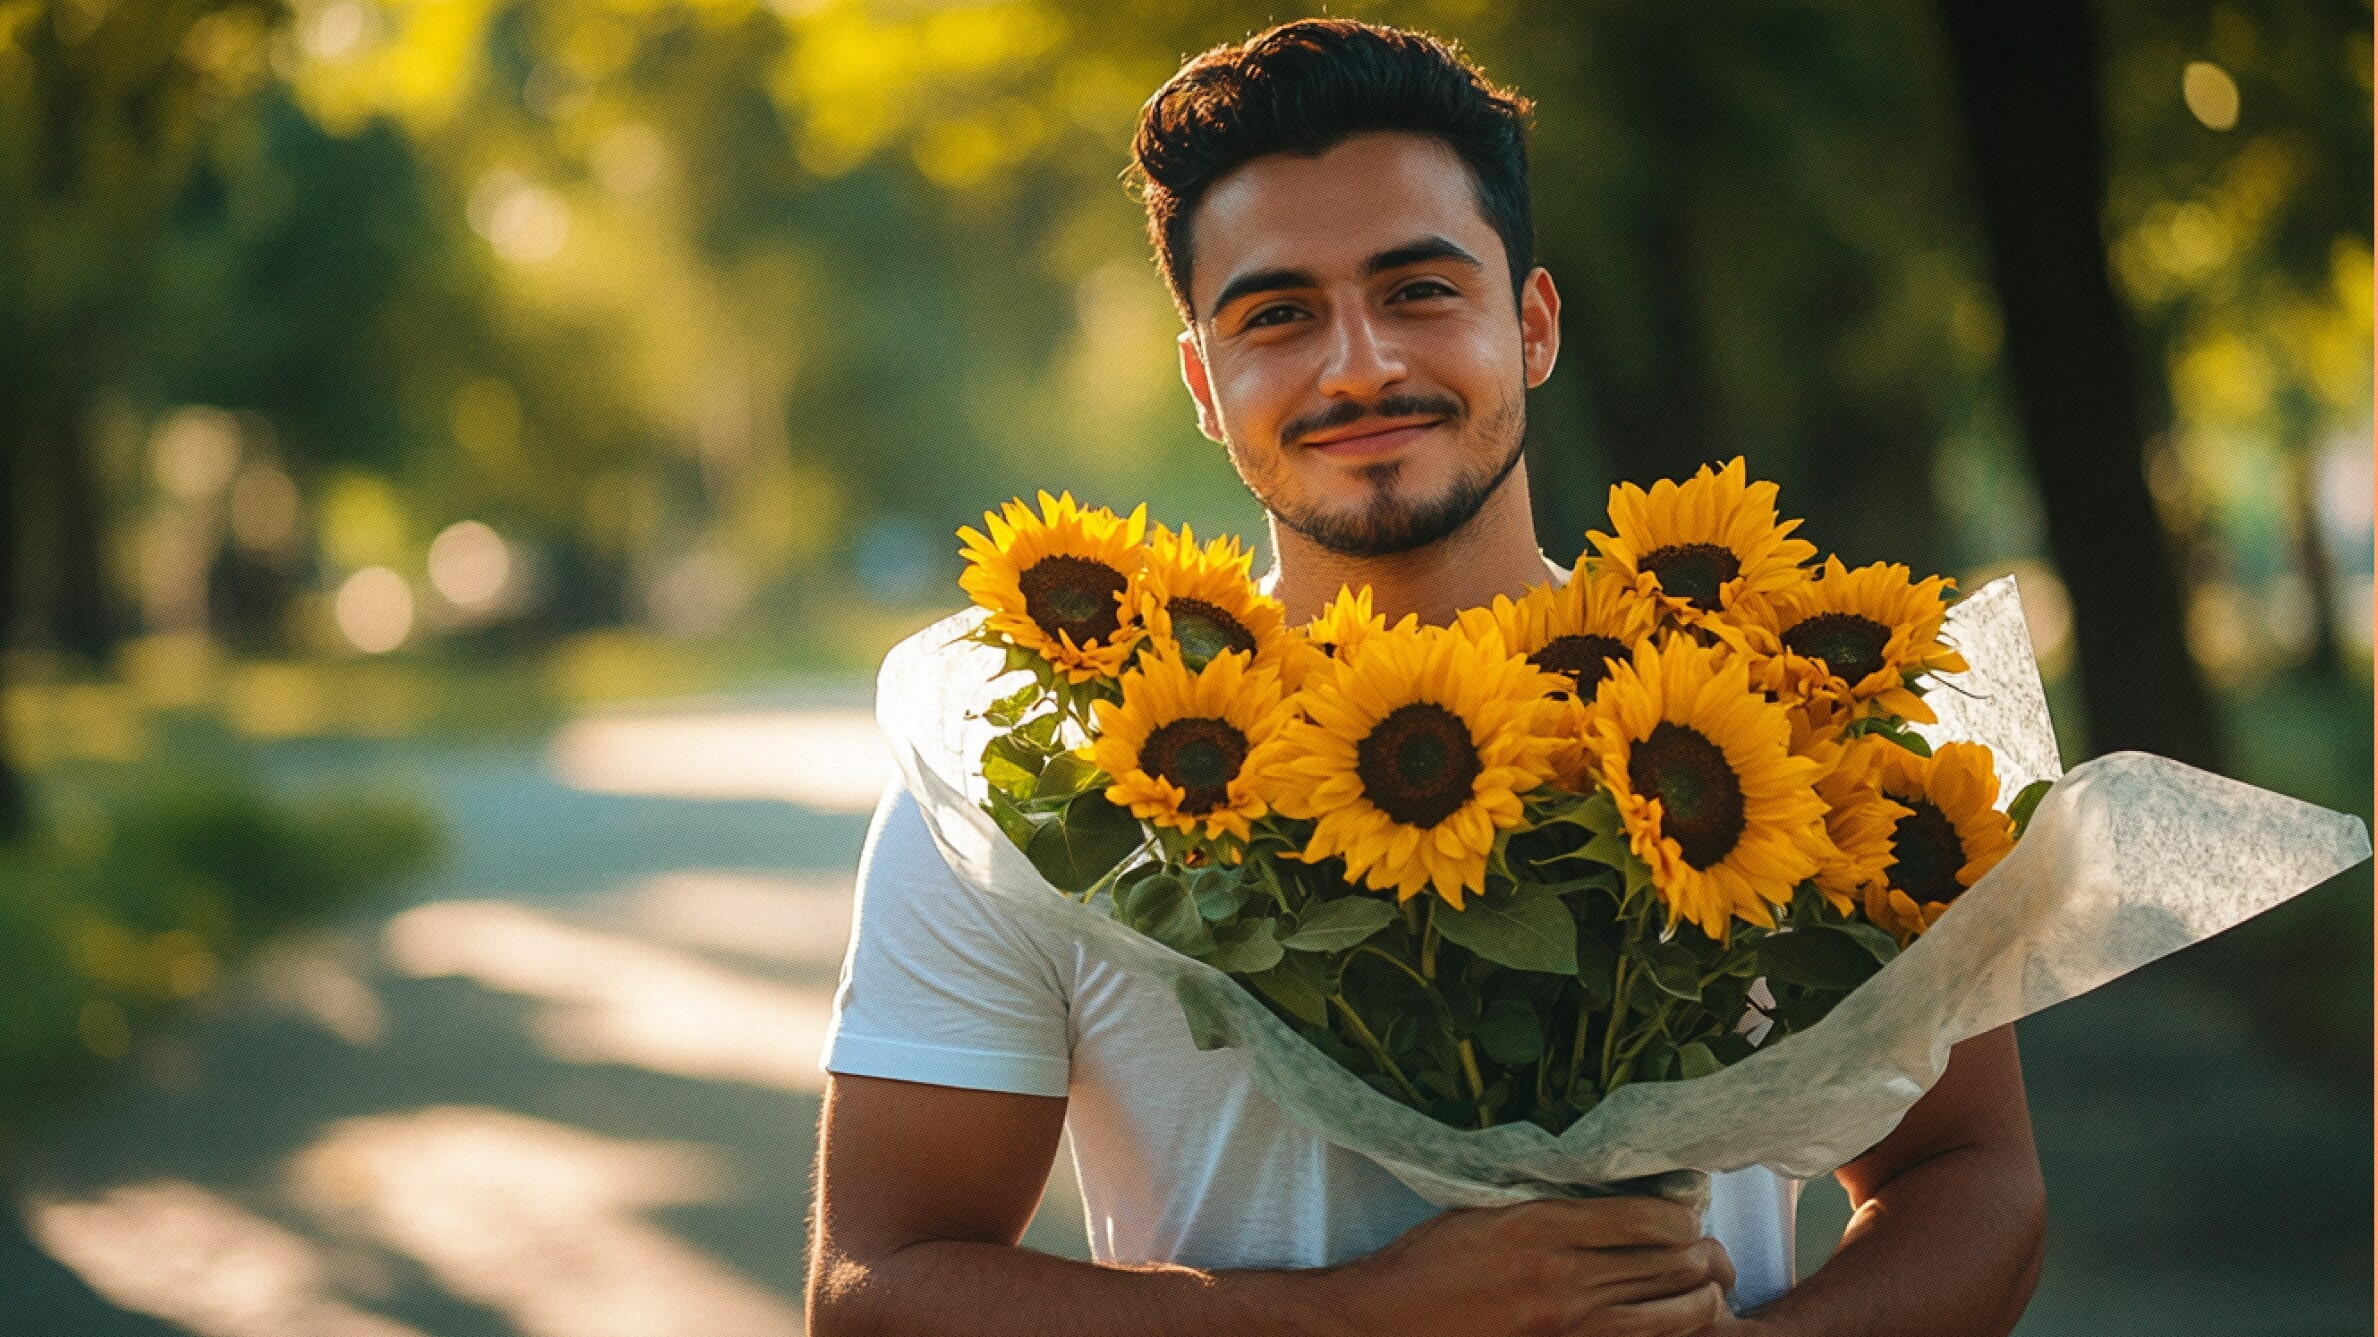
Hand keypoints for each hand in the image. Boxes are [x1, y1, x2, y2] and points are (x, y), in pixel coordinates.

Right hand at [1311, 1195, 1739, 1336]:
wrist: (1389, 1321)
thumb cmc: (1430, 1259)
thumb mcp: (1484, 1207)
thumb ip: (1547, 1198)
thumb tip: (1610, 1185)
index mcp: (1542, 1223)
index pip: (1650, 1216)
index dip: (1684, 1214)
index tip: (1684, 1211)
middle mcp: (1564, 1274)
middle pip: (1676, 1264)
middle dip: (1706, 1254)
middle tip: (1706, 1249)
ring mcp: (1571, 1324)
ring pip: (1678, 1314)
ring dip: (1704, 1298)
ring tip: (1704, 1287)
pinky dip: (1673, 1331)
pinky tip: (1672, 1320)